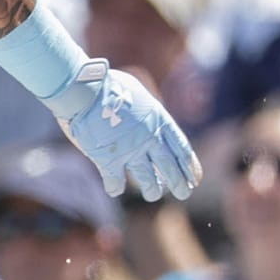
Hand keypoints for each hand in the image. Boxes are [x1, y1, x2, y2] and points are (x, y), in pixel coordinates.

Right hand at [45, 61, 201, 201]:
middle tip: (183, 194)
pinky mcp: (109, 161)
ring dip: (152, 190)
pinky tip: (114, 189)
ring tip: (153, 194)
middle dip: (178, 184)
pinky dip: (114, 187)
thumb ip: (144, 108)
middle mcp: (149, 139)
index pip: (181, 148)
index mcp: (159, 120)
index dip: (189, 166)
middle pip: (169, 168)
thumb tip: (144, 115)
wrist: (85, 90)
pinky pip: (115, 181)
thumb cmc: (107, 85)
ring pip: (148, 180)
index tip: (194, 179)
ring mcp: (130, 151)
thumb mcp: (137, 91)